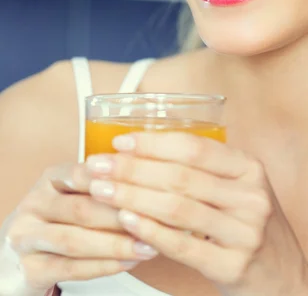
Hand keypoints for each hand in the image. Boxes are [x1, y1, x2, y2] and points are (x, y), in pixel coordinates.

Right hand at [2, 163, 157, 293]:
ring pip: (75, 241)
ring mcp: (27, 237)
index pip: (84, 174)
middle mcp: (34, 204)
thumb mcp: (75, 192)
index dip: (116, 182)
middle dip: (120, 217)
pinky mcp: (29, 268)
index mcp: (50, 179)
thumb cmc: (59, 218)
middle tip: (153, 222)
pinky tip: (127, 263)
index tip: (148, 188)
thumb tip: (148, 175)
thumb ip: (104, 183)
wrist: (17, 255)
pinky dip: (102, 266)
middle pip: (81, 209)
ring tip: (146, 247)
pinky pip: (70, 269)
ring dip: (116, 245)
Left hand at [87, 133, 307, 295]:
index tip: (120, 141)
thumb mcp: (238, 189)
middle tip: (98, 166)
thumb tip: (143, 152)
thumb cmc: (249, 226)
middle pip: (181, 176)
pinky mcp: (234, 266)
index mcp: (250, 169)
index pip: (195, 148)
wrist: (283, 278)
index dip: (153, 142)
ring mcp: (246, 233)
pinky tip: (126, 221)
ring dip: (132, 197)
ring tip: (102, 191)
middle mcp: (252, 197)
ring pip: (177, 208)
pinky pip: (182, 245)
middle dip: (132, 169)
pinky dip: (150, 230)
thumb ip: (204, 170)